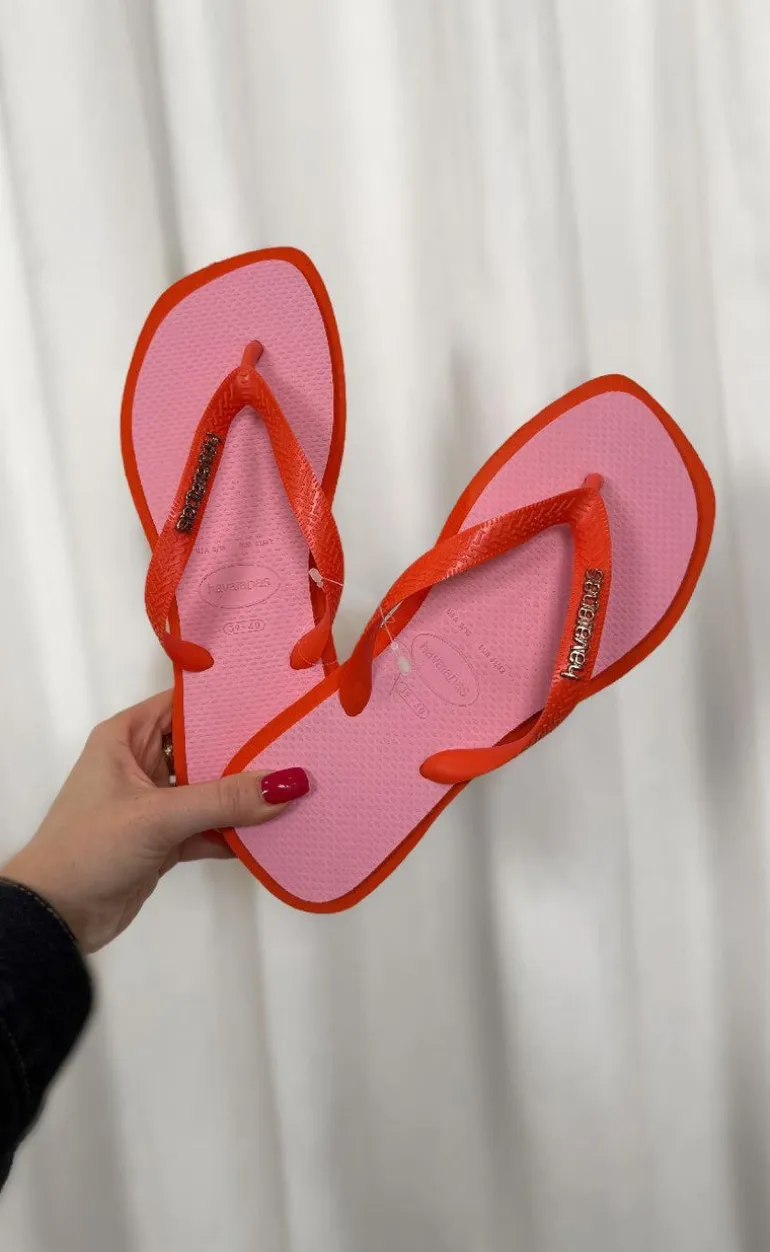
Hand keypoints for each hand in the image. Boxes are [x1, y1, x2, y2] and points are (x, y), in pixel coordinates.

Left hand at [1, 690, 308, 953]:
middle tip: (299, 745)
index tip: (276, 698)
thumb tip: (289, 782)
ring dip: (244, 795)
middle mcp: (140, 763)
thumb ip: (224, 799)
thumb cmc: (90, 848)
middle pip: (203, 747)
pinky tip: (273, 831)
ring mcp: (154, 803)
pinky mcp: (164, 840)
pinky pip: (210, 826)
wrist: (55, 918)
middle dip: (246, 751)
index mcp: (126, 737)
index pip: (183, 705)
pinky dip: (235, 831)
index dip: (225, 700)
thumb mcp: (159, 816)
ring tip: (297, 787)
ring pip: (210, 790)